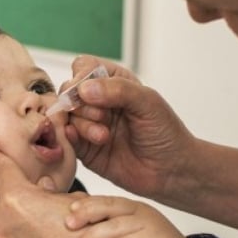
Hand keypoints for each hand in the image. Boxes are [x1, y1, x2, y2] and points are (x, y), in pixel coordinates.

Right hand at [64, 55, 197, 201]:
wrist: (172, 171)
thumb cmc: (166, 133)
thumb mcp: (148, 103)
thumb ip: (118, 90)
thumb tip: (83, 89)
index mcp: (114, 82)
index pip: (84, 67)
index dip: (81, 77)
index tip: (89, 92)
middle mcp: (98, 101)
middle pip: (68, 91)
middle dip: (80, 104)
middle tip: (103, 116)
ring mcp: (89, 124)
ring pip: (65, 115)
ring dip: (82, 124)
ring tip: (104, 136)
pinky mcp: (84, 148)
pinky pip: (65, 138)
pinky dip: (71, 138)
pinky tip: (93, 142)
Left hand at [67, 195, 218, 237]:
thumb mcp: (125, 235)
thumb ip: (105, 228)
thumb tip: (72, 227)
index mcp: (128, 207)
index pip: (103, 201)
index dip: (84, 205)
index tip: (66, 211)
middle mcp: (138, 212)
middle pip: (108, 208)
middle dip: (86, 215)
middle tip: (67, 225)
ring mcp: (148, 225)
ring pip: (116, 227)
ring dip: (94, 237)